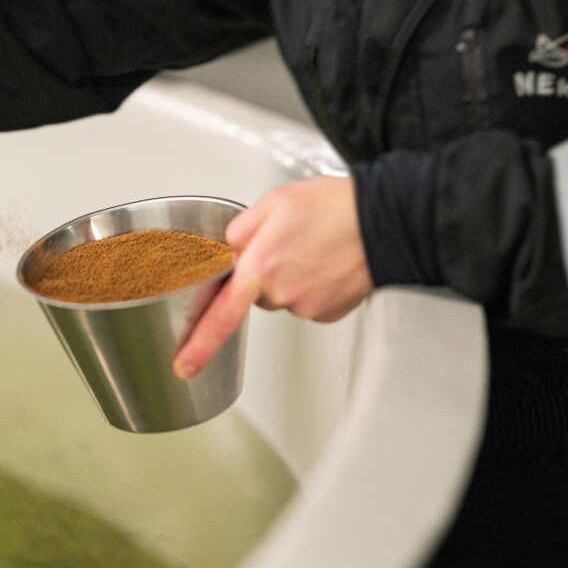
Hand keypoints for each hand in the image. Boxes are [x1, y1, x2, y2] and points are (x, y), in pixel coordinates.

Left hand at [173, 176, 372, 378]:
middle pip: (252, 295)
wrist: (384, 221)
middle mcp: (281, 293)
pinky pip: (304, 302)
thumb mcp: (274, 203)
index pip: (219, 316)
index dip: (198, 345)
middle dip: (259, 274)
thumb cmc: (334, 208)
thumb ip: (240, 230)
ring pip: (280, 297)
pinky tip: (324, 264)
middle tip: (286, 245)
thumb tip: (225, 250)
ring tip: (311, 249)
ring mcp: (305, 307)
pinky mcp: (325, 314)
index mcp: (259, 266)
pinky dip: (310, 286)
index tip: (183, 364)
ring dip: (288, 277)